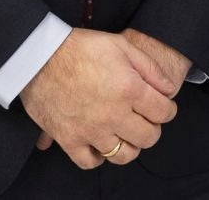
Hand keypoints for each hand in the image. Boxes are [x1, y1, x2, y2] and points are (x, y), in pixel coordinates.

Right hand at [22, 28, 178, 168]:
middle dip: (152, 128)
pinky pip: (90, 162)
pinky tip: (100, 143)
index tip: (163, 107)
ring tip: (125, 133)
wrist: (39, 56)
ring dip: (129, 146)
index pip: (163, 113)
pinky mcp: (69, 139)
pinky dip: (98, 156)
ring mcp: (91, 130)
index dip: (168, 110)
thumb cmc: (80, 47)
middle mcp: (113, 114)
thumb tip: (169, 89)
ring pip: (123, 155)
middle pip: (148, 137)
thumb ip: (150, 68)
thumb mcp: (121, 45)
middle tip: (145, 119)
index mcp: (129, 89)